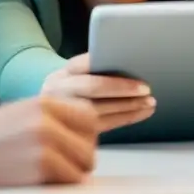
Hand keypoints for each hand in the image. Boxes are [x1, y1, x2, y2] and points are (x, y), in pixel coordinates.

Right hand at [0, 96, 99, 185]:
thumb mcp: (22, 113)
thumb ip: (54, 117)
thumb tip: (89, 132)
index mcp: (45, 102)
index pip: (88, 116)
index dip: (84, 134)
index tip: (73, 145)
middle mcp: (48, 119)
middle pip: (90, 140)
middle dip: (81, 156)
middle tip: (62, 164)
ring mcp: (45, 141)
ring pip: (85, 162)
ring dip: (73, 172)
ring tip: (51, 173)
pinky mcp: (40, 165)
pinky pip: (71, 178)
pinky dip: (62, 183)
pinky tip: (41, 181)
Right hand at [41, 53, 155, 131]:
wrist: (43, 120)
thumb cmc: (69, 90)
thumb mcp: (70, 78)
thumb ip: (91, 70)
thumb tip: (127, 60)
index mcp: (59, 76)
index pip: (84, 65)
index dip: (104, 64)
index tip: (129, 65)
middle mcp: (58, 94)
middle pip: (93, 88)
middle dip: (122, 88)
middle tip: (145, 89)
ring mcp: (63, 116)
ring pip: (101, 110)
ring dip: (129, 106)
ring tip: (150, 102)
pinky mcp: (75, 133)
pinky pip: (105, 124)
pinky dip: (127, 118)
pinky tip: (143, 112)